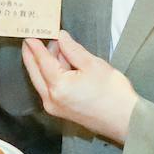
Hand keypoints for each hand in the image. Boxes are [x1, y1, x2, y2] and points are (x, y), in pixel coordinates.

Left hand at [21, 32, 138, 143]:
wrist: (125, 120)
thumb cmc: (112, 92)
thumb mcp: (92, 64)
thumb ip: (72, 50)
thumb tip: (60, 37)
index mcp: (58, 86)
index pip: (41, 61)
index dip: (35, 46)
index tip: (28, 33)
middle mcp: (50, 98)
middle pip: (35, 72)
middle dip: (32, 55)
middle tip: (30, 38)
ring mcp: (54, 107)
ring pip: (41, 80)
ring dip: (43, 64)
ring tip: (52, 46)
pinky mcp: (61, 110)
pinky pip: (49, 88)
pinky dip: (50, 74)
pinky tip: (60, 63)